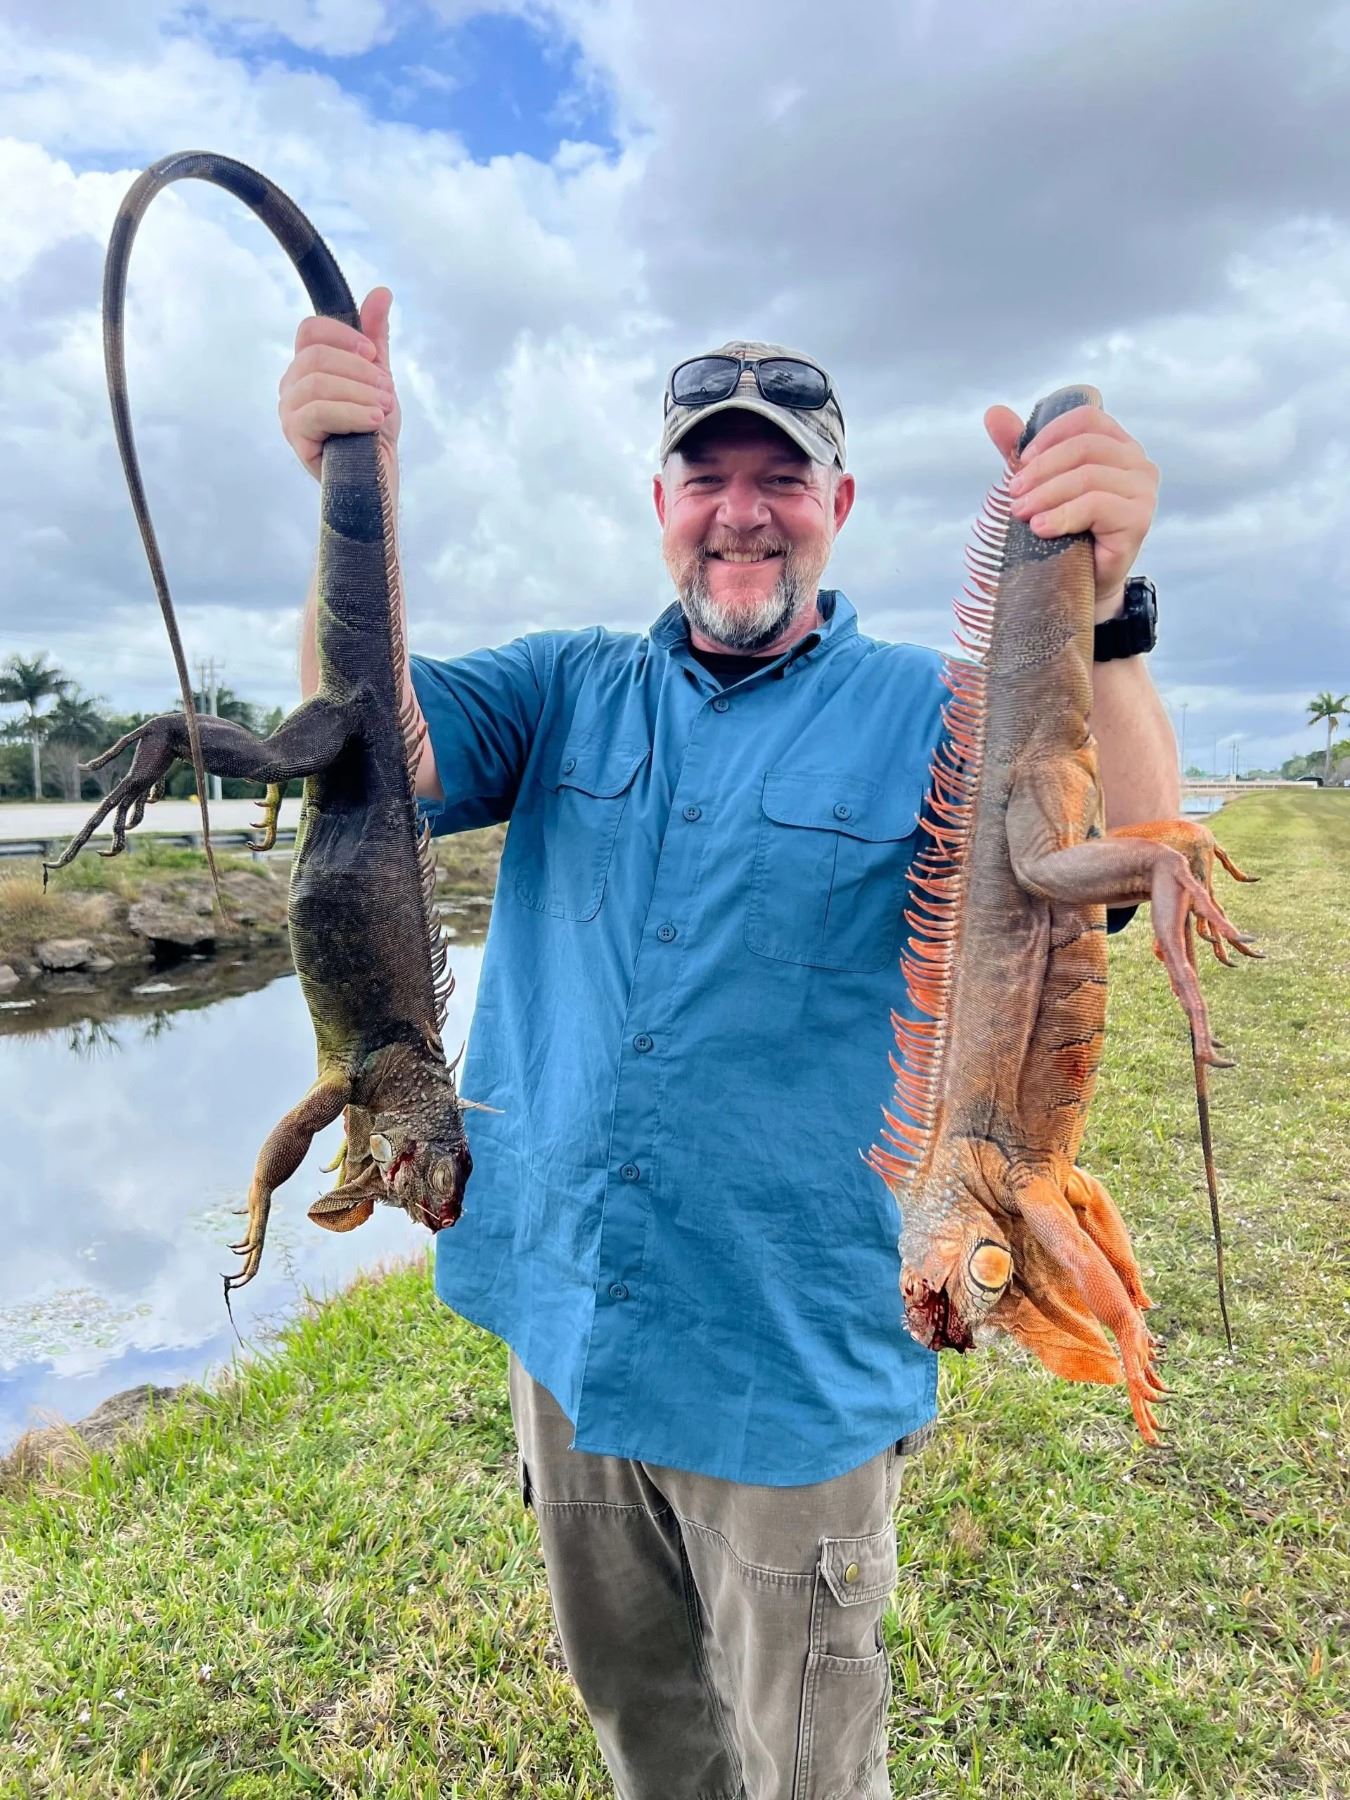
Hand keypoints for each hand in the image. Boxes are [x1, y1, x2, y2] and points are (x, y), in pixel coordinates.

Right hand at [278, 286, 400, 480]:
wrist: (379, 477)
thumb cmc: (374, 430)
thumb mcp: (379, 378)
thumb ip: (375, 338)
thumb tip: (381, 291)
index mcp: (307, 367)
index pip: (310, 330)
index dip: (344, 336)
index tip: (373, 355)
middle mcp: (291, 386)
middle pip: (315, 356)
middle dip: (360, 372)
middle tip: (387, 392)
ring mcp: (289, 413)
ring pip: (318, 383)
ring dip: (361, 394)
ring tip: (384, 411)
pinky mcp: (295, 438)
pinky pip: (317, 412)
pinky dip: (352, 413)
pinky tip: (374, 422)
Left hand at [983, 403, 1158, 621]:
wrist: (1080, 584)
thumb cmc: (1062, 532)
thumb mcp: (1038, 485)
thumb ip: (1020, 449)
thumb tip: (993, 413)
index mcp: (1118, 446)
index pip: (1087, 419)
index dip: (1050, 436)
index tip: (1019, 463)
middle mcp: (1138, 464)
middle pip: (1086, 446)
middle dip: (1042, 469)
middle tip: (1013, 495)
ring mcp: (1143, 491)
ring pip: (1088, 476)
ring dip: (1047, 494)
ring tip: (1022, 514)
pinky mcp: (1138, 520)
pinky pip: (1096, 505)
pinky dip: (1063, 515)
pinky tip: (1041, 529)